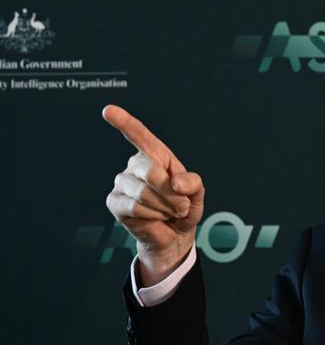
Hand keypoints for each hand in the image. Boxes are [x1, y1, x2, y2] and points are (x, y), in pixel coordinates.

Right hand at [103, 104, 204, 285]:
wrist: (174, 234)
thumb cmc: (184, 207)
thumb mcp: (197, 194)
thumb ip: (192, 183)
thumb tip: (174, 182)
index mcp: (155, 156)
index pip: (139, 135)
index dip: (124, 122)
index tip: (108, 110)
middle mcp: (135, 165)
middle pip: (151, 171)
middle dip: (172, 194)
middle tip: (180, 205)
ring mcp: (122, 182)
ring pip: (144, 193)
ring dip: (164, 207)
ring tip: (168, 211)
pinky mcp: (114, 201)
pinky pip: (135, 207)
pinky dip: (152, 215)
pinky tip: (154, 217)